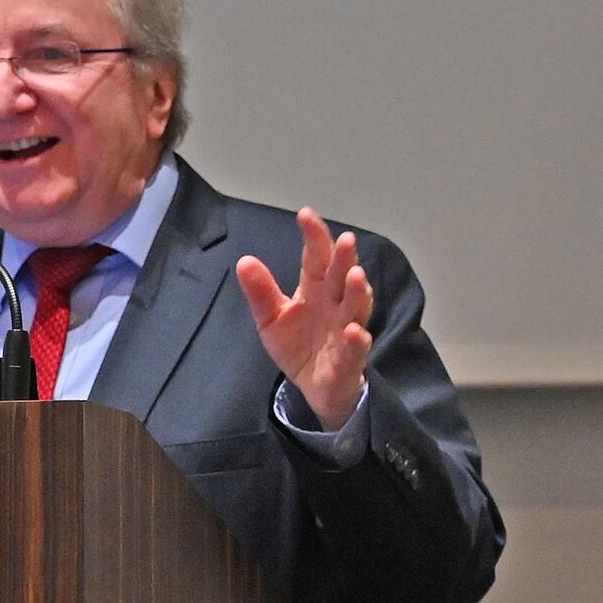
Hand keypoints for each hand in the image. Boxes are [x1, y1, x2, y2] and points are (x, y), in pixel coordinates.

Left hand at [236, 207, 373, 430]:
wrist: (313, 388)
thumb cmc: (298, 345)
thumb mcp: (270, 319)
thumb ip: (260, 292)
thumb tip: (244, 261)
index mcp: (316, 291)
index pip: (316, 259)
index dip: (314, 237)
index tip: (306, 215)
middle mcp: (335, 305)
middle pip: (341, 278)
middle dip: (345, 259)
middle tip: (347, 240)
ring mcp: (346, 330)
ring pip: (356, 308)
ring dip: (359, 293)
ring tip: (357, 275)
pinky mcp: (350, 359)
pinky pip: (356, 348)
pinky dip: (357, 339)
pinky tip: (353, 330)